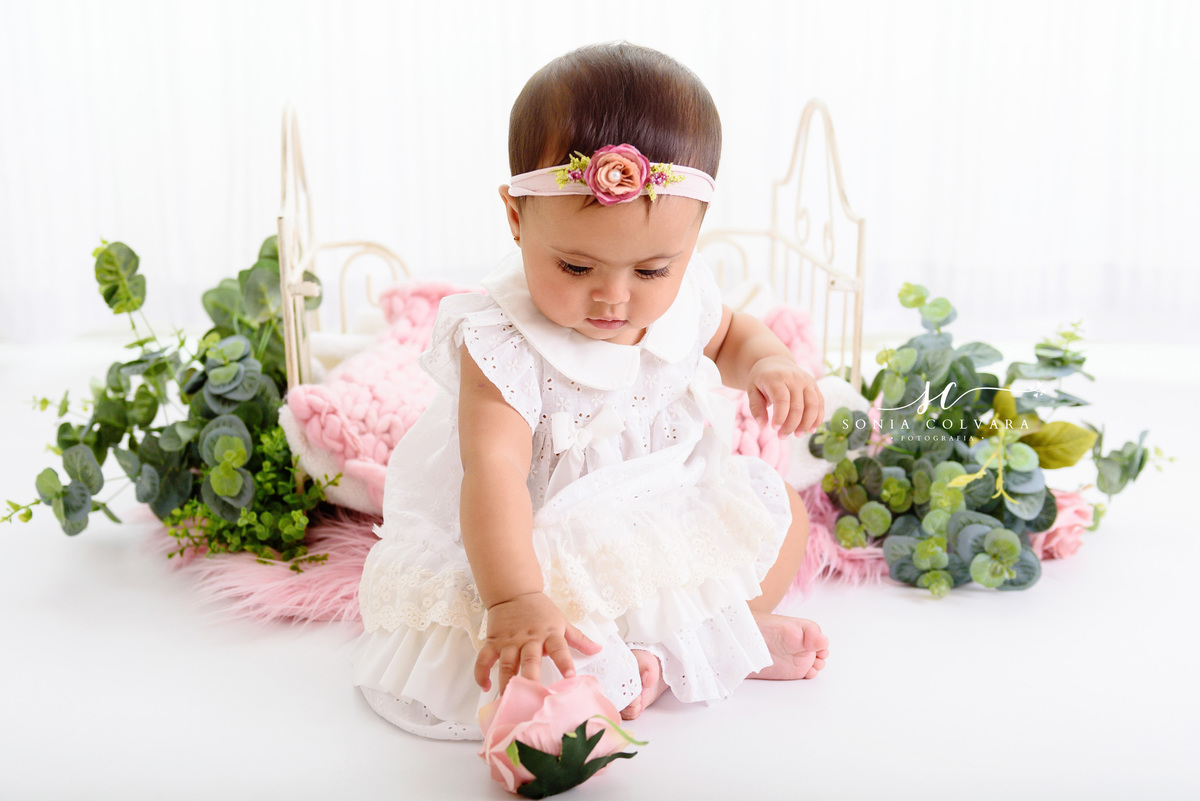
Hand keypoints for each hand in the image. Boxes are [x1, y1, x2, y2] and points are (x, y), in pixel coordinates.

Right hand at [473, 591, 601, 693]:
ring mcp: (509, 641)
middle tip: (532, 697)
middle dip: (530, 679)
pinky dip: (481, 673)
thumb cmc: (540, 610)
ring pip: (506, 664)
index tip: (570, 677)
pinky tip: (485, 686)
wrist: (514, 592)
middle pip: (529, 660)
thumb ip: (579, 638)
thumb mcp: (562, 622)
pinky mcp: (493, 642)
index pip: (559, 648)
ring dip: (506, 682)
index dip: (565, 662)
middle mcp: (529, 639)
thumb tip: (599, 649)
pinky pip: (484, 659)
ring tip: (507, 700)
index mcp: (548, 634)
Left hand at [746, 355, 824, 437]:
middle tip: (782, 436)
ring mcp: (807, 381)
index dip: (780, 417)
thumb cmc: (762, 379)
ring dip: (806, 424)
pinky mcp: (814, 385)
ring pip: (812, 405)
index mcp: (777, 378)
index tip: (774, 429)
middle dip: (791, 425)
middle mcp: (794, 378)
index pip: (782, 400)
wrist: (775, 362)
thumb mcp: (752, 390)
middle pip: (797, 406)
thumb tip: (762, 425)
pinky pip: (820, 403)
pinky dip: (818, 418)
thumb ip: (756, 407)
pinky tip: (811, 430)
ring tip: (797, 435)